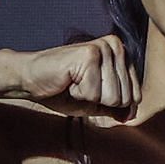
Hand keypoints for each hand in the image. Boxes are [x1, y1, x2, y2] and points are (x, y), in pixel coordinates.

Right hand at [22, 35, 139, 118]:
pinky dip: (78, 94)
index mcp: (121, 54)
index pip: (135, 95)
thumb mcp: (94, 102)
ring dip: (88, 98)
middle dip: (99, 101)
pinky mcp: (90, 54)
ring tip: (73, 83)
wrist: (29, 79)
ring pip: (112, 97)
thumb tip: (132, 117)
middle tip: (79, 87)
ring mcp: (104, 48)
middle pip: (125, 98)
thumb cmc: (60, 89)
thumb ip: (116, 107)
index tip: (89, 91)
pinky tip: (68, 81)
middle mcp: (116, 46)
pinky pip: (95, 94)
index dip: (110, 104)